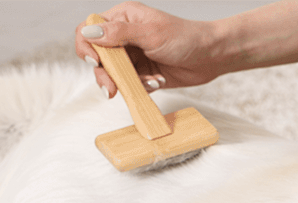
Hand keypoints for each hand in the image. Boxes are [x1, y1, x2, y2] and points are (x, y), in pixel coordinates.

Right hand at [75, 3, 221, 97]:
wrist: (210, 57)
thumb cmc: (185, 38)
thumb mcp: (150, 34)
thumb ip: (119, 34)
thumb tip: (89, 32)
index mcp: (123, 18)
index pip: (89, 29)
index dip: (86, 45)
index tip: (96, 61)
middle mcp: (124, 37)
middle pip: (97, 57)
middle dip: (104, 74)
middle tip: (112, 88)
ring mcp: (133, 57)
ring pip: (113, 74)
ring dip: (125, 83)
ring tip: (147, 83)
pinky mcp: (142, 74)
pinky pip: (130, 85)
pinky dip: (141, 87)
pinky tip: (158, 81)